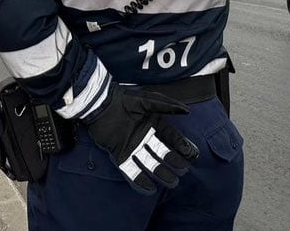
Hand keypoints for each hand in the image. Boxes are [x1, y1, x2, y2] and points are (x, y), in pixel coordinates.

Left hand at [83, 87, 198, 194]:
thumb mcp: (145, 100)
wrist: (98, 104)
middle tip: (182, 171)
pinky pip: (130, 169)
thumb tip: (187, 110)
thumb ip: (166, 105)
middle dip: (173, 162)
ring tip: (172, 182)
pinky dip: (139, 180)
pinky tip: (150, 188)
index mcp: (153, 124)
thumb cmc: (122, 99)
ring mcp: (132, 147)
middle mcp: (145, 137)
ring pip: (149, 163)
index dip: (182, 146)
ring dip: (160, 173)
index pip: (172, 137)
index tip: (191, 154)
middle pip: (162, 153)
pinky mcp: (119, 154)